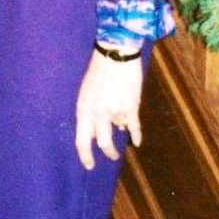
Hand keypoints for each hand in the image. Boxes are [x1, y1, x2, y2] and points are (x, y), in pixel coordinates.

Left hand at [74, 47, 143, 169]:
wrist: (115, 52)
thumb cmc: (99, 70)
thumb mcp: (87, 91)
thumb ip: (93, 111)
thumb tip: (108, 128)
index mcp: (83, 108)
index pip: (81, 140)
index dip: (85, 156)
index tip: (90, 166)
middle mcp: (97, 112)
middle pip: (102, 142)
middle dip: (108, 152)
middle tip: (111, 157)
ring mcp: (114, 110)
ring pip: (119, 130)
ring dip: (122, 134)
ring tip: (124, 139)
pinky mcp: (130, 106)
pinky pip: (133, 126)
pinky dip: (136, 135)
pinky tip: (136, 141)